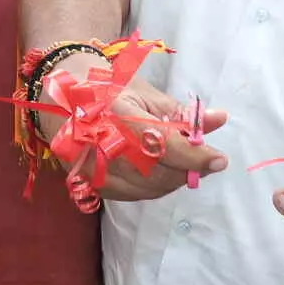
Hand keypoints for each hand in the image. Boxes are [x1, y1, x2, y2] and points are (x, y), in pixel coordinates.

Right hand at [47, 76, 228, 202]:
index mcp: (116, 115)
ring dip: (173, 179)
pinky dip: (154, 185)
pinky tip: (160, 169)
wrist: (63, 99)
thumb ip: (181, 112)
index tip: (220, 159)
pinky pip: (134, 194)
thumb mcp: (146, 94)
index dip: (194, 156)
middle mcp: (101, 146)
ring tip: (183, 162)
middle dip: (189, 169)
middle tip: (206, 159)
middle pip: (158, 173)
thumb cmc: (109, 90)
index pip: (163, 145)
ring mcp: (94, 170)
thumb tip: (219, 119)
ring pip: (149, 189)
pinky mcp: (92, 184)